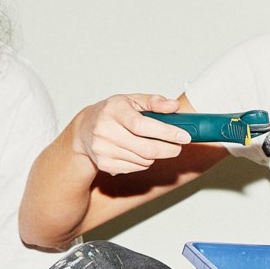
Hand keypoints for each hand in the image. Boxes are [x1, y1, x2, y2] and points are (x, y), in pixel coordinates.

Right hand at [68, 93, 193, 175]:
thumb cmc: (112, 113)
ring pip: (143, 160)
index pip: (142, 125)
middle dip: (168, 150)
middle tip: (178, 147)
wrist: (84, 129)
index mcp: (114, 111)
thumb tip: (174, 106)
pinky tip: (139, 152)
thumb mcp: (131, 100)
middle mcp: (104, 130)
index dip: (166, 133)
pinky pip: (134, 168)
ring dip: (156, 155)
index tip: (184, 136)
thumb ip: (154, 102)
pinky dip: (144, 162)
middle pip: (145, 148)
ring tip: (154, 145)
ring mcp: (102, 149)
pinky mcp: (103, 164)